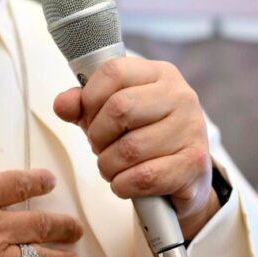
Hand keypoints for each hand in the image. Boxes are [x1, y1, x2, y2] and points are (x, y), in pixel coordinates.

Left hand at [52, 57, 219, 238]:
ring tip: (112, 167)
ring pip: (130, 148)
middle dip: (98, 136)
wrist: (185, 176)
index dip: (89, 99)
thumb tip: (62, 105)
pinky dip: (124, 184)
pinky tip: (125, 183)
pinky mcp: (195, 162)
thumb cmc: (143, 137)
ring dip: (108, 165)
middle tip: (100, 148)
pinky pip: (145, 176)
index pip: (112, 72)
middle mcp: (180, 95)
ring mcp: (192, 128)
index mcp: (158, 73)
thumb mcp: (110, 114)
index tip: (89, 118)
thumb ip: (83, 105)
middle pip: (119, 108)